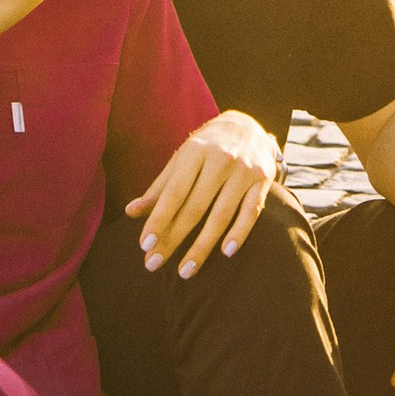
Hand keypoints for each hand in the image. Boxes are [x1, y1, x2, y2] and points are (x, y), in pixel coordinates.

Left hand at [127, 112, 280, 277]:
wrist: (248, 124)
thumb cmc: (206, 147)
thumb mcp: (181, 160)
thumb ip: (159, 187)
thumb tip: (131, 212)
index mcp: (194, 152)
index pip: (174, 192)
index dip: (158, 219)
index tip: (144, 245)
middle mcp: (220, 159)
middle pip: (194, 207)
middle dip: (173, 239)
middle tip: (153, 265)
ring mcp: (243, 170)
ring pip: (221, 214)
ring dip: (202, 246)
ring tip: (185, 271)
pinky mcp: (263, 179)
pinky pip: (251, 211)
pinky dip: (239, 233)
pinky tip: (226, 253)